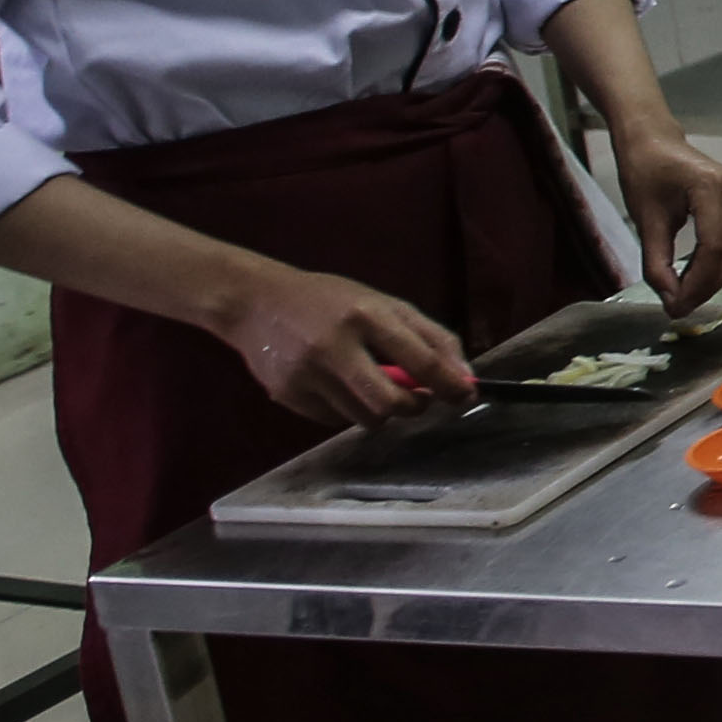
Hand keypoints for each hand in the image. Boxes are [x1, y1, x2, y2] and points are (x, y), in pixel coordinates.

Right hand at [226, 266, 473, 429]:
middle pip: (391, 403)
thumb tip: (465, 378)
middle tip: (420, 398)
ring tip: (370, 381)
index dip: (450, 385)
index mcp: (365, 315)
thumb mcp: (382, 304)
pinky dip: (348, 409)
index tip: (466, 395)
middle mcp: (334, 346)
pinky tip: (336, 383)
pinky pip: (335, 420)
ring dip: (381, 409)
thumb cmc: (329, 301)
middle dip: (414, 407)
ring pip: (365, 418)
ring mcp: (307, 375)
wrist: (256, 303)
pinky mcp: (288, 396)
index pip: (420, 360)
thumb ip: (428, 337)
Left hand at [604, 112, 721, 312]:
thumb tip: (668, 297)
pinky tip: (697, 277)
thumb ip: (656, 262)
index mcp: (709, 186)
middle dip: (708, 286)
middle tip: (681, 306)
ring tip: (687, 295)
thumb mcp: (645, 218)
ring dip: (715, 278)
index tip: (676, 304)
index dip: (697, 282)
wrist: (652, 139)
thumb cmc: (645, 167)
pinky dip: (718, 264)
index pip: (713, 247)